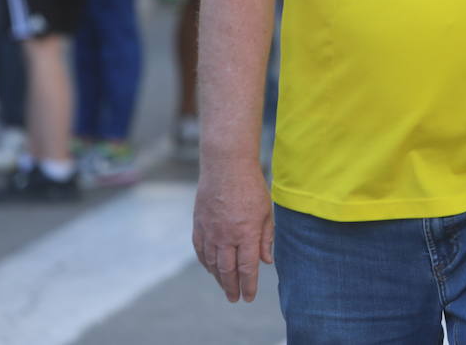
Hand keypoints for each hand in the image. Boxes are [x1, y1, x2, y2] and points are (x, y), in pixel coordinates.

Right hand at [193, 162, 273, 302]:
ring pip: (212, 263)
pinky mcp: (199, 224)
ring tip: (225, 286)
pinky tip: (211, 269)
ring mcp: (210, 231)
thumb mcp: (267, 211)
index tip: (249, 297)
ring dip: (218, 278)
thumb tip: (266, 262)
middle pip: (227, 271)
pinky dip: (206, 263)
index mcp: (247, 233)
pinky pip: (200, 250)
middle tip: (235, 298)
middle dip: (232, 288)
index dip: (248, 285)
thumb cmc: (251, 186)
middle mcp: (226, 236)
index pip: (247, 268)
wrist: (226, 166)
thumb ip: (266, 238)